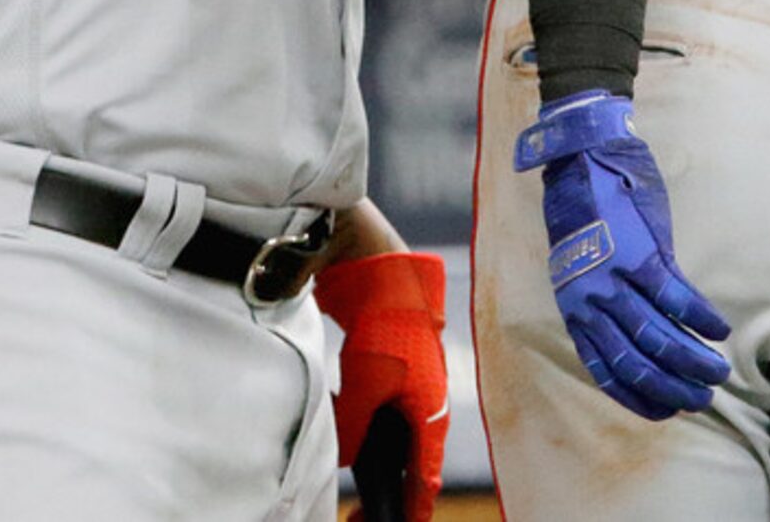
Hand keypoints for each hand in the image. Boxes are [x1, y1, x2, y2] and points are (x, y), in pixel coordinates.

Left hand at [313, 251, 447, 521]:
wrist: (381, 272)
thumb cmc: (385, 325)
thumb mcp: (365, 382)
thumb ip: (353, 426)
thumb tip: (343, 457)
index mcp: (430, 416)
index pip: (424, 481)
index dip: (410, 512)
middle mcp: (424, 409)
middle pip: (408, 468)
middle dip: (384, 497)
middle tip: (356, 517)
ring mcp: (407, 392)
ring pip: (391, 444)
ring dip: (372, 465)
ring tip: (349, 488)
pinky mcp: (386, 375)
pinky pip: (376, 417)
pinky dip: (361, 433)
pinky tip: (339, 434)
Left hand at [512, 90, 730, 420]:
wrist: (583, 157)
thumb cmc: (587, 210)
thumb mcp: (584, 265)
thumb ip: (605, 301)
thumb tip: (639, 334)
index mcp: (574, 307)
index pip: (607, 371)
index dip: (640, 397)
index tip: (667, 410)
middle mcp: (590, 301)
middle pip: (638, 364)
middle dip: (673, 388)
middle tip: (702, 395)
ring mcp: (614, 280)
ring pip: (661, 340)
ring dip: (695, 361)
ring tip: (719, 369)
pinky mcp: (641, 256)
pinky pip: (678, 301)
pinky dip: (702, 319)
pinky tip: (719, 329)